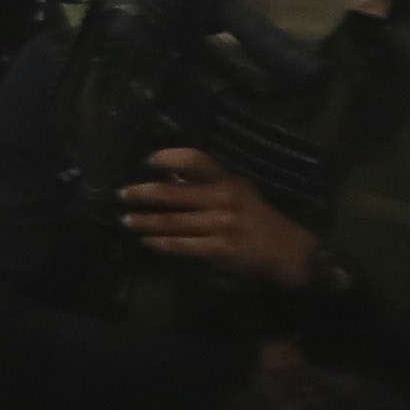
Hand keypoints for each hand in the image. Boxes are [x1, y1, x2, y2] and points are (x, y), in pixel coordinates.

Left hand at [119, 145, 322, 285]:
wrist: (287, 251)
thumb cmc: (257, 218)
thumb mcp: (238, 192)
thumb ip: (206, 186)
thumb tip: (169, 178)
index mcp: (228, 180)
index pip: (197, 160)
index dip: (171, 157)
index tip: (149, 160)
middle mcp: (224, 198)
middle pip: (175, 193)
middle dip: (143, 194)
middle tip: (121, 195)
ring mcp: (222, 224)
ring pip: (174, 222)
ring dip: (146, 221)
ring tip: (127, 221)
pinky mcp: (221, 249)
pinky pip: (183, 245)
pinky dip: (162, 243)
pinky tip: (147, 241)